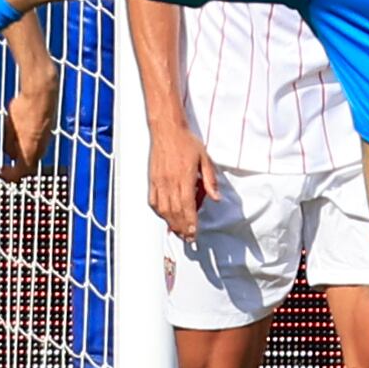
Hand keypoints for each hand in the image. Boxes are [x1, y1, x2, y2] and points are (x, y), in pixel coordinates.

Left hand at [0, 68, 57, 182]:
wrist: (41, 93)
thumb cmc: (24, 108)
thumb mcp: (9, 127)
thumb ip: (9, 143)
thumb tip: (10, 153)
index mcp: (29, 151)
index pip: (20, 172)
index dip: (10, 175)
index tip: (2, 172)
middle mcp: (41, 148)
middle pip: (30, 165)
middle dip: (18, 166)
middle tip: (8, 164)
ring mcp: (47, 140)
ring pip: (35, 154)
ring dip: (25, 155)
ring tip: (13, 147)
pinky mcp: (49, 131)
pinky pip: (40, 144)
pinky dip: (30, 145)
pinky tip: (22, 134)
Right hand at [146, 121, 218, 241]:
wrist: (167, 129)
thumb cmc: (185, 141)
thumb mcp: (205, 159)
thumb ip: (210, 180)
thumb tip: (216, 197)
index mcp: (185, 178)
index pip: (188, 206)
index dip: (191, 222)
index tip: (194, 233)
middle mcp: (170, 182)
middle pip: (175, 212)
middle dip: (182, 228)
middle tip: (188, 238)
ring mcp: (159, 182)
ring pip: (164, 209)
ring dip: (171, 223)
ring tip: (178, 231)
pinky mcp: (152, 179)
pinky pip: (153, 200)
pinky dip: (159, 212)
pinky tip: (164, 217)